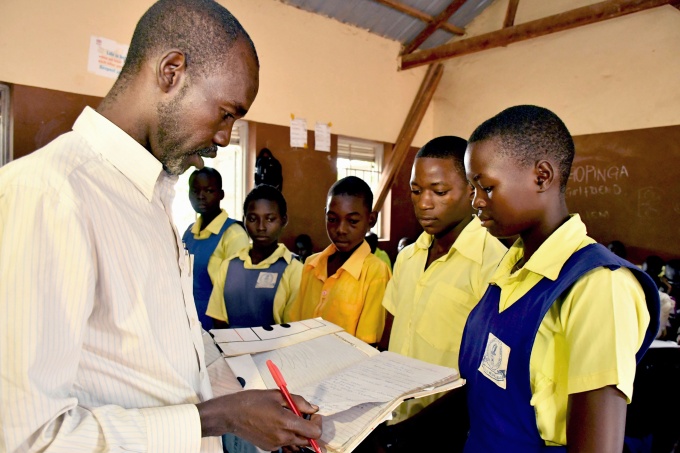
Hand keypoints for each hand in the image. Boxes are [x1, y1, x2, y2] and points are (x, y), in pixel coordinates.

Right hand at [196, 389, 321, 450]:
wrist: (231, 414)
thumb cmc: (251, 401)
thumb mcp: (278, 395)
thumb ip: (299, 402)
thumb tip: (313, 408)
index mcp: (286, 422)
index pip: (314, 432)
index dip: (317, 423)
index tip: (313, 415)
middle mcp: (282, 437)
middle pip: (307, 440)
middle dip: (309, 428)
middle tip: (302, 415)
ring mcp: (275, 444)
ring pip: (296, 443)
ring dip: (298, 433)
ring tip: (289, 420)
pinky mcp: (269, 448)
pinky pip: (285, 444)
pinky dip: (287, 436)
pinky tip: (278, 425)